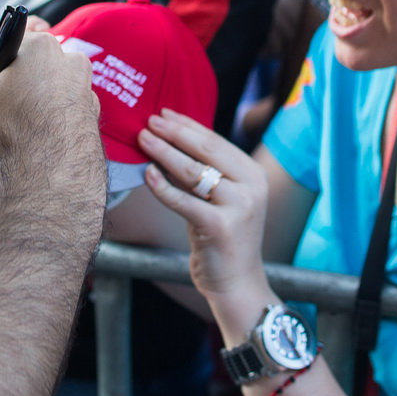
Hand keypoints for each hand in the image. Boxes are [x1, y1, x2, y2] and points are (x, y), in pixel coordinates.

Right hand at [0, 17, 103, 200]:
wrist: (52, 188)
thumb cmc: (9, 136)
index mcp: (42, 49)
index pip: (3, 51)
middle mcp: (69, 67)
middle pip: (17, 87)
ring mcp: (83, 98)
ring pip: (31, 113)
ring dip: (2, 139)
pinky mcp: (88, 127)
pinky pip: (49, 130)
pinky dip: (28, 146)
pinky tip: (4, 173)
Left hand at [139, 109, 269, 305]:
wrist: (237, 282)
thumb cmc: (222, 238)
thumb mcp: (220, 200)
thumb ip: (205, 173)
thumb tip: (169, 140)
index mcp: (253, 174)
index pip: (215, 141)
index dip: (187, 125)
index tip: (164, 113)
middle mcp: (251, 186)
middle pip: (205, 150)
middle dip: (174, 133)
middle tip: (149, 121)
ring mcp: (238, 206)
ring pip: (193, 171)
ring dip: (164, 152)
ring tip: (143, 139)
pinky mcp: (219, 226)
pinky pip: (183, 200)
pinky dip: (162, 186)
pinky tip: (147, 173)